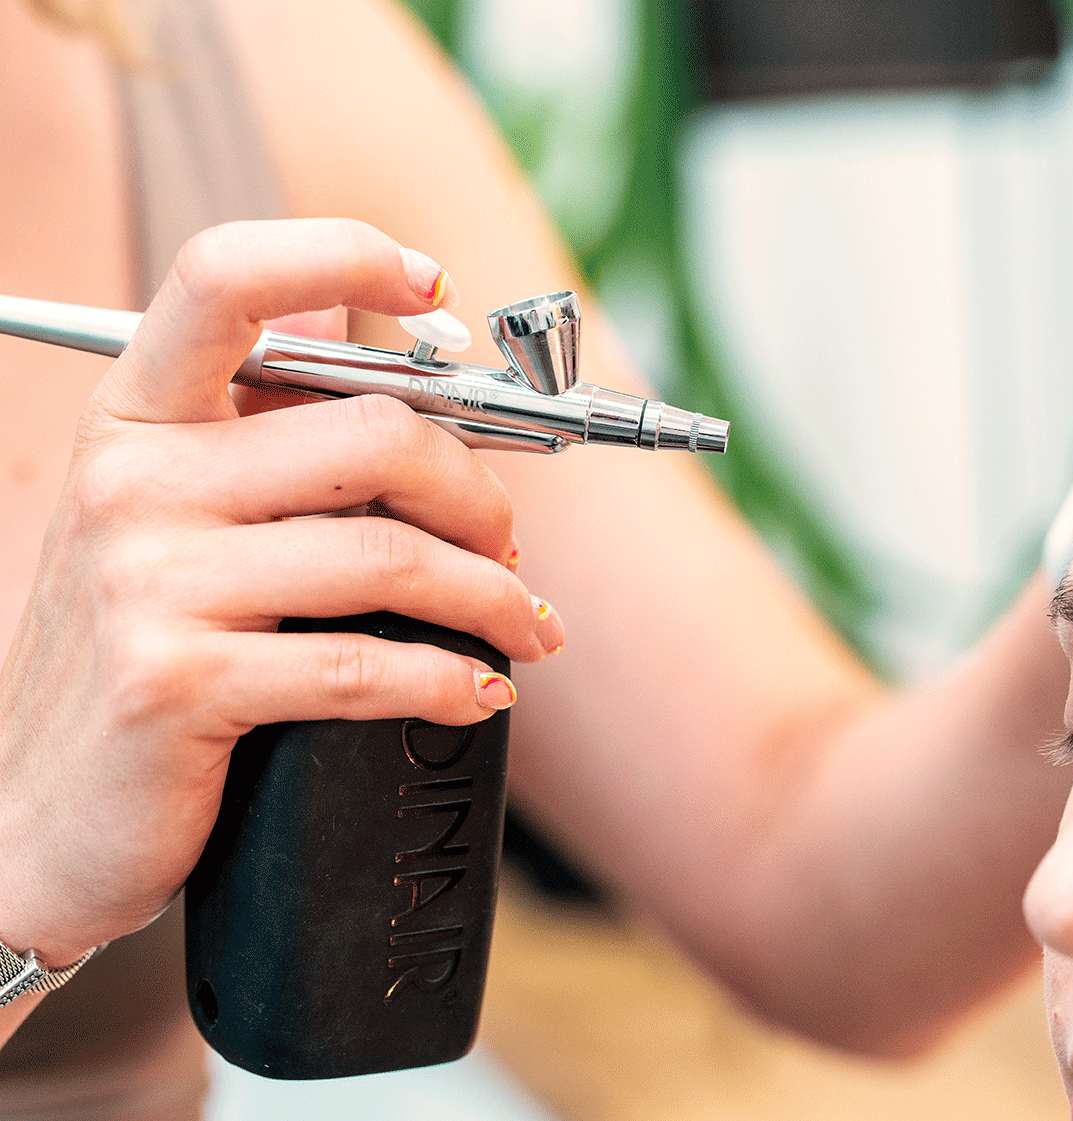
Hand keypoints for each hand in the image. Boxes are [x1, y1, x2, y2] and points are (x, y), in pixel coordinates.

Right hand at [0, 218, 563, 965]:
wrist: (35, 812)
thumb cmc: (139, 643)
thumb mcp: (175, 513)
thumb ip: (268, 427)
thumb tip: (387, 333)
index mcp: (135, 414)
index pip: (225, 277)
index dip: (343, 254)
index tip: (438, 288)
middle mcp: (133, 481)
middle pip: (372, 434)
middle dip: (479, 492)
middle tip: (509, 542)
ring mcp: (147, 583)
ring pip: (391, 556)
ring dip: (493, 597)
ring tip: (526, 626)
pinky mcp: (177, 685)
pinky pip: (364, 664)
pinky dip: (451, 680)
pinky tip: (483, 691)